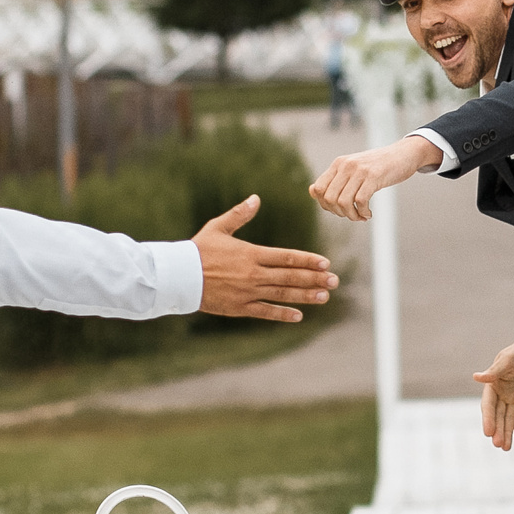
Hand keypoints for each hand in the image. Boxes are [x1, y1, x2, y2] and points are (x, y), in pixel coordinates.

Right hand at [193, 195, 337, 321]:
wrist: (178, 275)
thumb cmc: (197, 250)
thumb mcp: (218, 228)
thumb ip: (239, 214)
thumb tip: (255, 198)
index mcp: (251, 253)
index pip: (287, 257)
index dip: (308, 260)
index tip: (325, 262)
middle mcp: (254, 273)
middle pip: (291, 277)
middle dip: (315, 278)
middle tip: (335, 281)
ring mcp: (248, 292)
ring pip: (283, 295)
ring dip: (306, 296)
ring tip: (324, 296)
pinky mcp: (239, 308)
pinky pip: (265, 312)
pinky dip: (282, 314)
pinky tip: (299, 316)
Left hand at [309, 136, 439, 221]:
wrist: (403, 154)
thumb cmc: (378, 165)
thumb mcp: (353, 168)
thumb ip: (334, 179)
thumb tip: (311, 191)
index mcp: (338, 164)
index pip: (318, 189)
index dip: (325, 205)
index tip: (339, 210)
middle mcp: (346, 165)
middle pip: (329, 198)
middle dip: (339, 213)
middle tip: (352, 215)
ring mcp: (359, 170)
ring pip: (343, 202)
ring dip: (351, 216)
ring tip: (360, 216)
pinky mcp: (374, 177)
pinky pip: (360, 201)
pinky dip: (363, 212)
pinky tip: (369, 214)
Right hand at [472, 321, 513, 451]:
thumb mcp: (508, 360)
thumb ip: (494, 372)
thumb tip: (476, 377)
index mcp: (492, 384)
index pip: (488, 405)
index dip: (488, 419)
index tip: (488, 433)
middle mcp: (500, 392)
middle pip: (498, 415)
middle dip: (498, 430)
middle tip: (499, 445)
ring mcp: (512, 397)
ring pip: (508, 418)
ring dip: (507, 432)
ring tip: (506, 448)